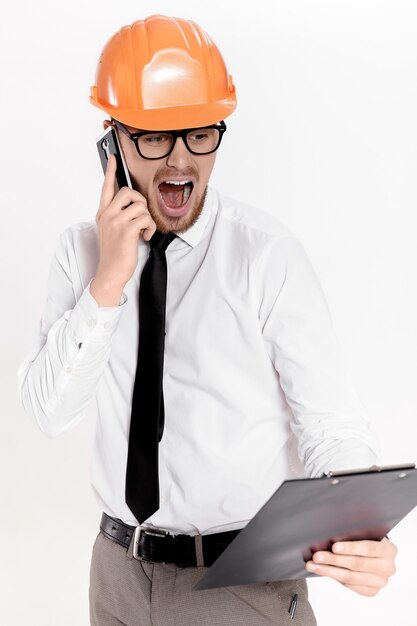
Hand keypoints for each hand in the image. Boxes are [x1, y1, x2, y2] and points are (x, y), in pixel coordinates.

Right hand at [94, 153, 156, 286]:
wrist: (111, 272)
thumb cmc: (114, 253)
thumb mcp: (112, 230)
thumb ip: (118, 216)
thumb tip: (134, 206)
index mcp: (103, 213)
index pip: (106, 187)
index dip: (111, 171)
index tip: (114, 157)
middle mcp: (107, 214)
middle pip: (128, 192)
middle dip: (140, 202)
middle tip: (141, 217)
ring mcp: (116, 221)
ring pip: (140, 206)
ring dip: (147, 219)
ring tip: (143, 231)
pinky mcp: (126, 230)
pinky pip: (146, 219)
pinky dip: (150, 229)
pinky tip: (144, 237)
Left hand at [305, 537, 396, 595]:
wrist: (375, 553)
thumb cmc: (366, 539)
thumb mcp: (364, 532)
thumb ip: (353, 532)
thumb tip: (331, 532)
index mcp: (388, 549)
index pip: (369, 548)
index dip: (351, 548)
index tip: (334, 547)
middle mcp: (387, 567)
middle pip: (357, 564)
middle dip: (334, 560)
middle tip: (317, 556)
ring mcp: (380, 581)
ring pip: (350, 577)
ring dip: (328, 571)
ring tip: (313, 565)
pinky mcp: (371, 591)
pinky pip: (350, 585)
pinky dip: (335, 577)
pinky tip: (322, 571)